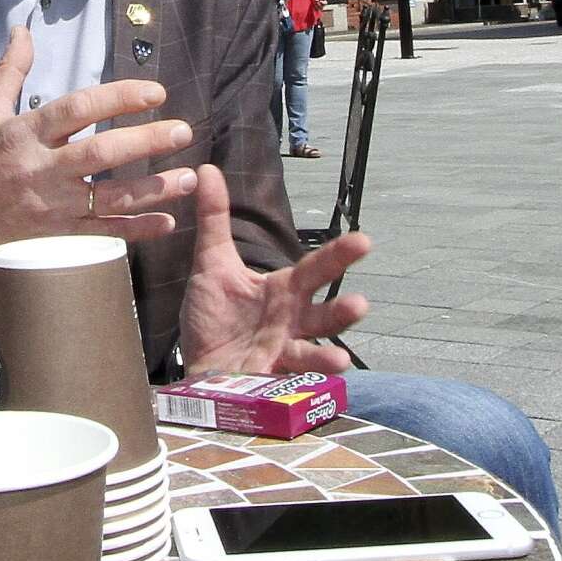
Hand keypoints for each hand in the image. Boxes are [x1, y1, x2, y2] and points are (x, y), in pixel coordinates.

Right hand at [0, 26, 198, 247]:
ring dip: (153, 188)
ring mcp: (52, 206)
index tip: (155, 93)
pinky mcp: (58, 237)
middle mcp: (42, 169)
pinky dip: (137, 230)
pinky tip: (168, 221)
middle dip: (145, 141)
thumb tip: (22, 29)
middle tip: (183, 131)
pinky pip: (103, 233)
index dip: (118, 98)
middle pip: (101, 153)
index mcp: (25, 134)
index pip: (77, 109)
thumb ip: (10, 72)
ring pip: (109, 197)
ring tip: (190, 178)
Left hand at [179, 166, 369, 373]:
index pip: (315, 269)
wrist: (197, 362)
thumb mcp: (212, 263)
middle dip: (343, 310)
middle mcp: (291, 321)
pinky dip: (298, 389)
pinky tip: (309, 391)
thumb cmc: (214, 313)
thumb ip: (214, 219)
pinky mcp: (266, 379)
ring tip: (342, 358)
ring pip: (312, 353)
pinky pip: (286, 385)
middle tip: (362, 304)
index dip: (339, 256)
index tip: (365, 240)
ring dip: (327, 357)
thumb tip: (208, 169)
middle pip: (322, 313)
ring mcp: (282, 352)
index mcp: (283, 291)